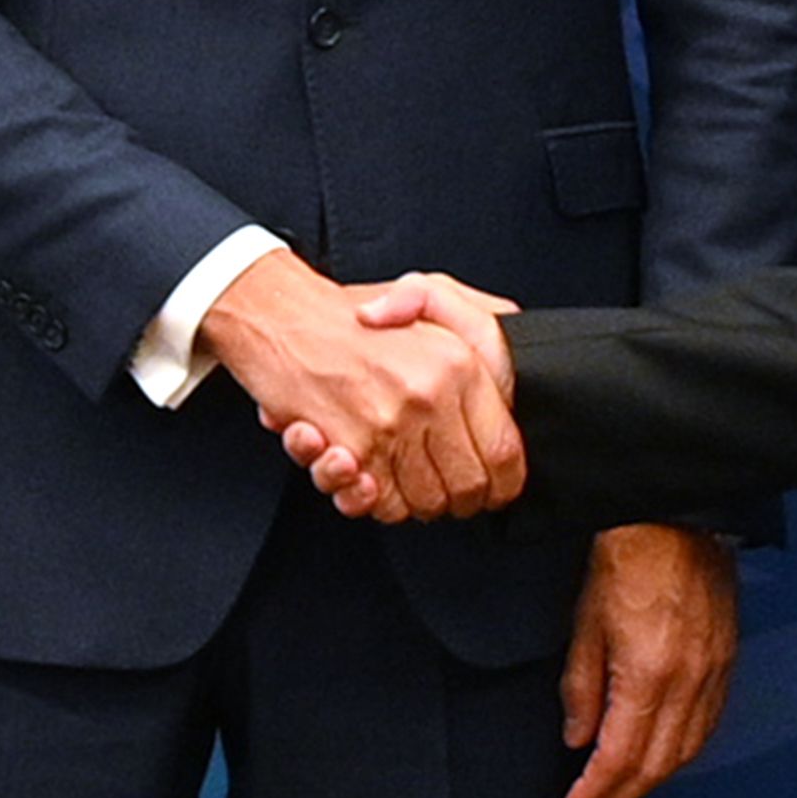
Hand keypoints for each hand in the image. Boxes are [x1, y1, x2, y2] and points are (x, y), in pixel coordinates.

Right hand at [207, 248, 518, 519]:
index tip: (492, 489)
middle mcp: (429, 395)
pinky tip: (360, 473)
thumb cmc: (353, 312)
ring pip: (422, 501)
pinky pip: (375, 502)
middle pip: (467, 486)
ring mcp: (388, 425)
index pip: (504, 450)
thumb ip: (483, 320)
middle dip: (456, 499)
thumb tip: (515, 350)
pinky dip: (368, 498)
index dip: (502, 483)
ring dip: (411, 501)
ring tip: (395, 472)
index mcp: (460, 364)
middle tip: (441, 488)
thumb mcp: (432, 295)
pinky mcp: (348, 448)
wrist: (281, 316)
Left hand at [557, 523, 738, 797]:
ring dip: (653, 780)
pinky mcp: (727, 660)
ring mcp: (714, 671)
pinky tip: (663, 755)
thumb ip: (581, 688)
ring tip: (623, 791)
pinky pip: (709, 723)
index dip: (597, 792)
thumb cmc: (629, 557)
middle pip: (658, 765)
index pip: (621, 757)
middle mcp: (688, 680)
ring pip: (688, 751)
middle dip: (622, 797)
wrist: (675, 517)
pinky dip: (683, 750)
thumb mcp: (585, 623)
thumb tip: (579, 737)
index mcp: (649, 673)